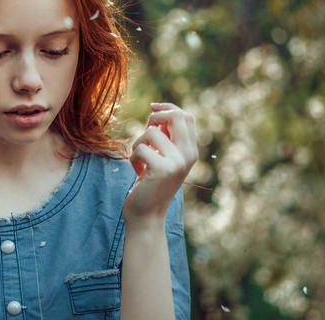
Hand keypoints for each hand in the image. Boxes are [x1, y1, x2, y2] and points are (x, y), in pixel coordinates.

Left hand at [125, 103, 196, 226]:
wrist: (147, 216)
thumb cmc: (151, 185)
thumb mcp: (163, 159)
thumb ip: (166, 139)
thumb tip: (157, 112)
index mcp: (191, 151)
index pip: (186, 117)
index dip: (168, 108)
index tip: (153, 107)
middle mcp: (188, 155)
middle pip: (176, 116)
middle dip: (155, 117)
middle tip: (146, 132)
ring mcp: (177, 162)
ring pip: (151, 132)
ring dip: (138, 143)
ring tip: (139, 160)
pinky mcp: (162, 169)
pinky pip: (141, 148)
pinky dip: (133, 158)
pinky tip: (137, 172)